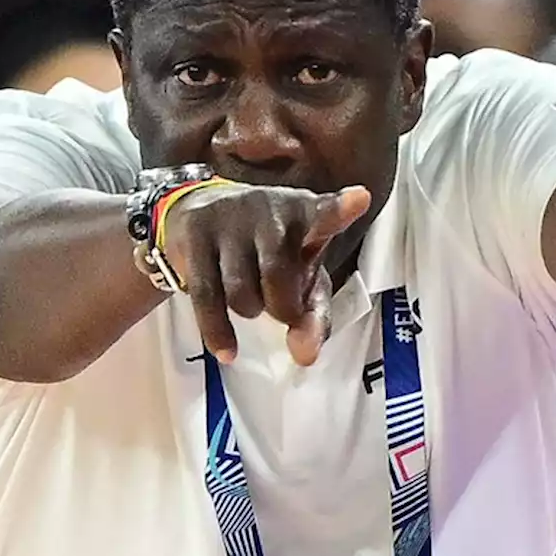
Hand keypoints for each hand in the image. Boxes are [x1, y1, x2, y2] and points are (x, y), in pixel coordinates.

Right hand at [160, 182, 370, 365]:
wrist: (200, 210)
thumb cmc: (266, 249)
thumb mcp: (300, 276)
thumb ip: (314, 316)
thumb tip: (305, 356)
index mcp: (306, 214)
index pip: (326, 213)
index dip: (340, 209)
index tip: (359, 200)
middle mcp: (269, 210)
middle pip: (278, 275)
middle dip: (282, 307)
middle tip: (281, 308)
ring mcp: (229, 220)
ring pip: (241, 291)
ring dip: (249, 311)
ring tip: (251, 301)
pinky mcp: (196, 235)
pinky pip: (207, 296)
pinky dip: (218, 331)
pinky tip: (228, 351)